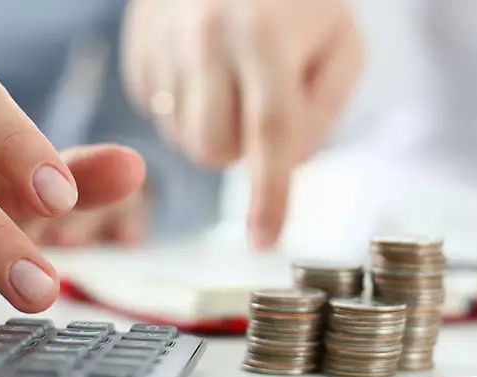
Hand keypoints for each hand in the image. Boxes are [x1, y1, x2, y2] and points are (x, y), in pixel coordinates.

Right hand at [121, 0, 362, 248]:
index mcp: (266, 36)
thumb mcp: (339, 41)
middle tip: (257, 110)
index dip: (268, 193)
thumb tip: (288, 166)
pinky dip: (184, 106)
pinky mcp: (137, 45)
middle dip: (239, 151)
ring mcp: (163, 41)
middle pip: (214, 148)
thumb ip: (323, 109)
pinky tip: (201, 68)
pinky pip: (157, 112)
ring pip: (181, 139)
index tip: (265, 239)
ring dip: (212, 129)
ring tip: (230, 81)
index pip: (269, 132)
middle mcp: (206, 37)